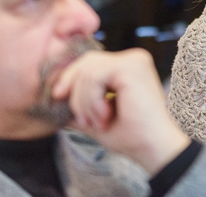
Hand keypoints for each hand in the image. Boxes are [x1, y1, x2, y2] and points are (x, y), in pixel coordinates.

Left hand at [52, 48, 189, 174]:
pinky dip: (92, 101)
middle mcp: (133, 58)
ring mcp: (134, 60)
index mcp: (128, 66)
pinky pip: (95, 77)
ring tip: (98, 122)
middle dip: (74, 90)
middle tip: (81, 118)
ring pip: (88, 71)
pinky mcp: (131, 68)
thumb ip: (78, 103)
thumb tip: (52, 98)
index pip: (90, 62)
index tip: (58, 98)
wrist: (153, 147)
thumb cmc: (131, 135)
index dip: (70, 78)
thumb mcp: (96, 115)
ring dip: (84, 102)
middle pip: (87, 61)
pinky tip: (104, 116)